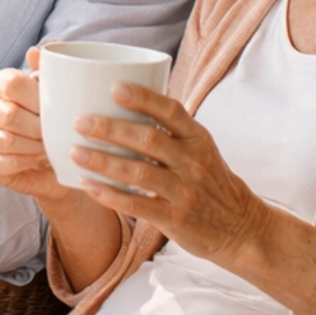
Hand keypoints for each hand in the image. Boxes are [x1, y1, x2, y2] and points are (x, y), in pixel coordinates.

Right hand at [0, 50, 74, 210]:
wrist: (52, 158)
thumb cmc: (51, 119)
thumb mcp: (54, 92)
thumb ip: (47, 70)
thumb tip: (36, 50)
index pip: (13, 83)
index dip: (37, 99)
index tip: (55, 110)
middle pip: (9, 115)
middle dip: (38, 128)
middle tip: (55, 133)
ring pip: (7, 141)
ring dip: (34, 147)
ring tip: (49, 147)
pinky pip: (4, 163)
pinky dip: (27, 162)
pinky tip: (38, 159)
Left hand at [72, 85, 269, 266]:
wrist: (240, 226)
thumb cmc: (211, 182)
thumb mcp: (201, 149)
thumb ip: (171, 130)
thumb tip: (127, 102)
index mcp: (198, 139)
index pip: (171, 110)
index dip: (144, 97)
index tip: (114, 87)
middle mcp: (192, 162)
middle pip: (148, 139)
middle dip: (110, 129)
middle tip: (80, 122)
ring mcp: (184, 191)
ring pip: (139, 172)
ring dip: (104, 161)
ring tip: (76, 152)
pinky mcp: (174, 218)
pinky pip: (137, 204)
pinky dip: (110, 195)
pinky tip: (88, 185)